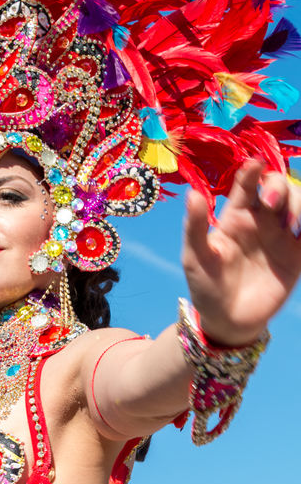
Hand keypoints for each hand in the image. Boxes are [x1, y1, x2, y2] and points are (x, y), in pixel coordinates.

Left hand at [183, 160, 300, 344]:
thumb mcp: (195, 257)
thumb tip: (192, 193)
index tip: (255, 163)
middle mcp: (261, 220)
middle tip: (271, 204)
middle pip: (278, 186)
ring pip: (298, 203)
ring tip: (292, 226)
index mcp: (235, 216)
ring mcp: (280, 236)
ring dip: (299, 204)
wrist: (227, 320)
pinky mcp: (296, 254)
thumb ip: (194, 226)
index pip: (247, 184)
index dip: (253, 169)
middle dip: (279, 186)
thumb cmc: (205, 286)